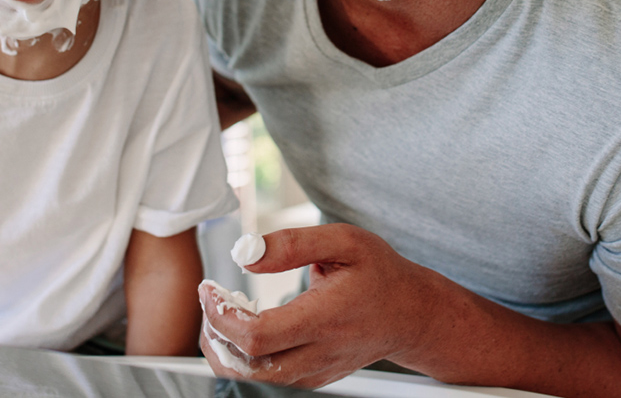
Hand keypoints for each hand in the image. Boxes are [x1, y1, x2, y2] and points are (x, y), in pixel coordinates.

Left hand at [198, 223, 437, 388]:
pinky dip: (244, 357)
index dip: (222, 316)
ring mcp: (316, 371)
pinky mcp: (313, 377)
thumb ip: (293, 243)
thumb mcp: (344, 240)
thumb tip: (248, 254)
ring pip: (255, 380)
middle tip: (211, 302)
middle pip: (249, 369)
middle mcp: (318, 353)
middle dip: (215, 338)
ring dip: (226, 350)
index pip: (259, 337)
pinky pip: (269, 379)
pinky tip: (244, 325)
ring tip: (222, 311)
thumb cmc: (380, 275)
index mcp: (324, 319)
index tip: (209, 289)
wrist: (412, 314)